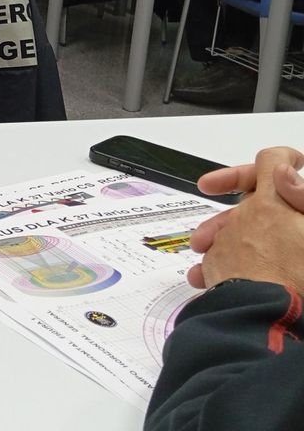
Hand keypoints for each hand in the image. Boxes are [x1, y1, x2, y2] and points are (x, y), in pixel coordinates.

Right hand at [187, 147, 303, 290]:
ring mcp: (286, 255)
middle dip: (221, 222)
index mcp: (298, 212)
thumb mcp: (296, 225)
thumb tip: (283, 172)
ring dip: (217, 246)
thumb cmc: (297, 270)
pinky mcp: (277, 279)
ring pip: (244, 240)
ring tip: (201, 262)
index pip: (271, 176)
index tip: (210, 185)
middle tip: (202, 237)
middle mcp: (292, 231)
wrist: (288, 324)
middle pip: (253, 212)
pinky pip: (245, 266)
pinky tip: (207, 278)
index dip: (238, 176)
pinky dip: (224, 269)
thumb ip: (297, 194)